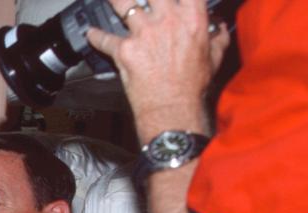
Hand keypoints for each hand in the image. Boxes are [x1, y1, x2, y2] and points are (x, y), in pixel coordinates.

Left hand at [85, 0, 228, 140]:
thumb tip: (217, 25)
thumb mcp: (215, 55)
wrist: (173, 107)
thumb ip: (216, 35)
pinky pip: (105, 39)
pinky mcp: (125, 50)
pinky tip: (90, 33)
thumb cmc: (192, 84)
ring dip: (116, 1)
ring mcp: (143, 33)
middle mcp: (166, 20)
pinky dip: (95, 36)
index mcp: (191, 18)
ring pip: (124, 5)